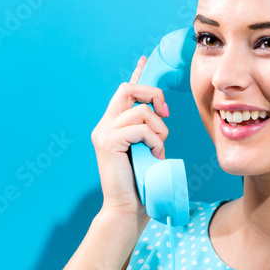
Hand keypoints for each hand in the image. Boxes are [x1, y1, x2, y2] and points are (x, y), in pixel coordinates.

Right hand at [90, 55, 169, 221]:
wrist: (127, 211)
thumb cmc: (141, 186)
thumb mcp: (148, 152)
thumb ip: (149, 133)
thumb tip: (161, 116)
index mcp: (113, 126)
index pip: (125, 92)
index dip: (137, 74)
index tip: (145, 59)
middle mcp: (104, 125)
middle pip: (129, 89)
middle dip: (153, 95)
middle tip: (166, 115)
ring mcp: (104, 132)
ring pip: (140, 110)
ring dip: (159, 129)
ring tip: (159, 149)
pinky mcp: (108, 141)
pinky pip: (141, 127)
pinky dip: (155, 140)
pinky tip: (155, 155)